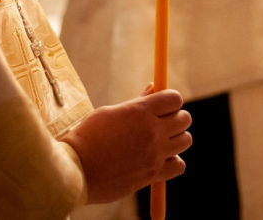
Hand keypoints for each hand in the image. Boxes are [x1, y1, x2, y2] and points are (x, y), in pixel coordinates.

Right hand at [61, 87, 191, 203]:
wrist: (77, 170)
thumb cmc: (87, 137)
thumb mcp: (109, 112)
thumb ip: (137, 102)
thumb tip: (154, 89)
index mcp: (140, 110)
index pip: (174, 98)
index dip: (170, 100)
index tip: (161, 106)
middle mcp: (152, 130)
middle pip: (184, 118)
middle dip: (175, 118)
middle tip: (160, 124)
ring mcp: (155, 153)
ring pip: (186, 140)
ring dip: (176, 139)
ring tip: (159, 142)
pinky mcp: (153, 174)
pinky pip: (179, 165)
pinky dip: (173, 162)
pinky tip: (158, 160)